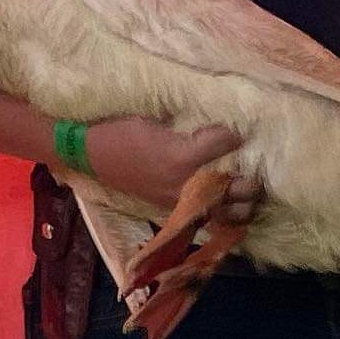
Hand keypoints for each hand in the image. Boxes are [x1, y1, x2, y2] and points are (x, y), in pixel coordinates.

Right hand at [82, 118, 261, 225]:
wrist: (90, 156)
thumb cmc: (120, 131)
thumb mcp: (154, 117)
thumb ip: (187, 123)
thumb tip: (216, 117)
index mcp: (182, 155)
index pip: (227, 142)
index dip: (233, 133)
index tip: (234, 127)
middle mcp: (188, 183)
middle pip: (240, 186)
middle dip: (249, 171)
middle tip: (248, 159)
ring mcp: (183, 202)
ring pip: (233, 212)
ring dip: (245, 199)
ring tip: (244, 184)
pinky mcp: (177, 211)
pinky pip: (215, 221)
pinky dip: (228, 214)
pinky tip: (231, 202)